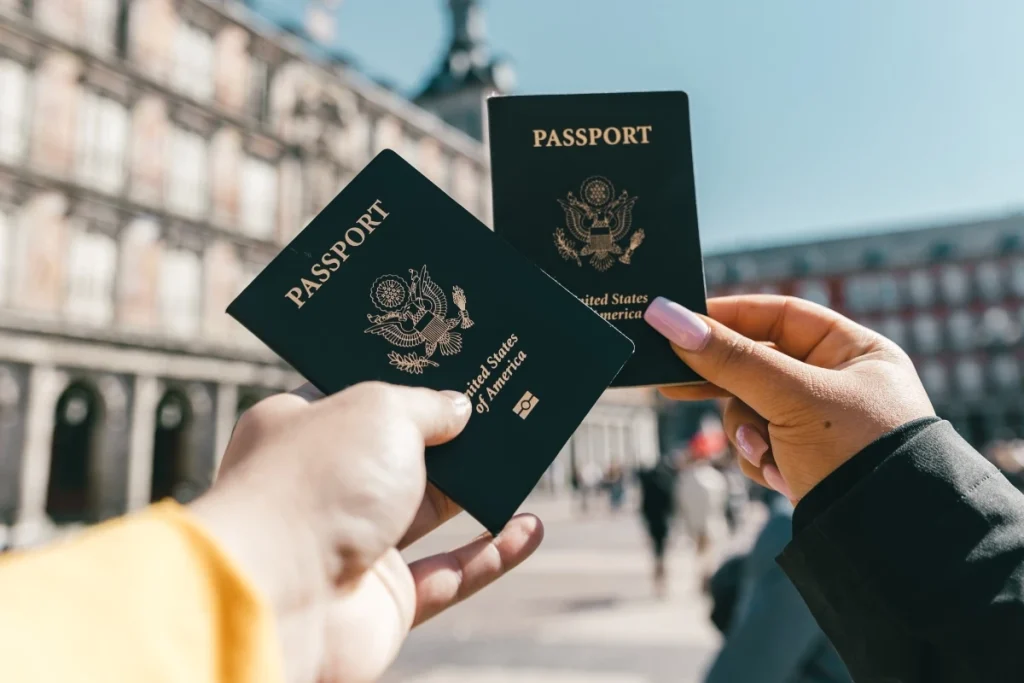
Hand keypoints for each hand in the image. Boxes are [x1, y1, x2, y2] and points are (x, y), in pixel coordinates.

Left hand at [189, 382, 544, 682]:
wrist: (280, 599)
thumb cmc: (316, 485)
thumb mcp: (380, 410)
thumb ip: (426, 405)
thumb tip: (458, 408)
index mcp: (300, 429)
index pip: (355, 394)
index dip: (403, 378)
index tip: (450, 361)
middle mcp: (323, 487)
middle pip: (399, 453)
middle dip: (450, 435)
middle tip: (500, 407)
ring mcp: (352, 545)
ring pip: (429, 512)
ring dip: (477, 490)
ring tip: (525, 459)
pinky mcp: (383, 601)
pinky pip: (450, 575)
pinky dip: (492, 555)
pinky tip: (530, 529)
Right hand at [645, 295, 934, 500]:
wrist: (887, 542)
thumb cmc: (856, 452)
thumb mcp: (791, 397)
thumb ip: (729, 358)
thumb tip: (667, 316)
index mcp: (854, 351)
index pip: (780, 316)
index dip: (730, 317)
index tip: (680, 322)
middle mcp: (839, 382)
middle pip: (758, 365)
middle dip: (727, 385)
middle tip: (671, 383)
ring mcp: (820, 424)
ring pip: (750, 409)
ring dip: (747, 432)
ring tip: (766, 453)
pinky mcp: (805, 460)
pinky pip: (759, 444)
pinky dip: (761, 458)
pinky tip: (781, 476)